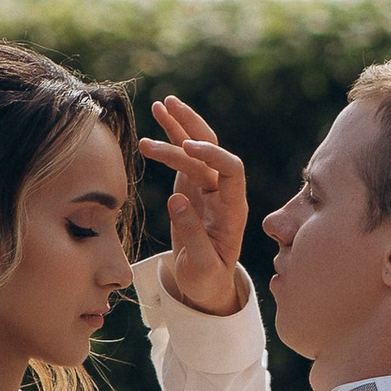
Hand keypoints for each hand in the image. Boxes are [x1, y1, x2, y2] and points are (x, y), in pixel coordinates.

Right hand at [136, 95, 248, 316]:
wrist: (206, 284)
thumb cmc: (207, 280)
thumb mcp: (202, 267)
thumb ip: (192, 235)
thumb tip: (176, 199)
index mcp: (233, 211)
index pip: (232, 170)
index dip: (213, 155)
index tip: (187, 147)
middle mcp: (223, 193)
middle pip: (213, 149)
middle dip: (192, 126)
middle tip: (170, 107)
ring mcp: (208, 188)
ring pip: (196, 149)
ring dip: (178, 127)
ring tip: (158, 106)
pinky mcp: (192, 188)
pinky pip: (183, 158)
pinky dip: (170, 139)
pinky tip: (156, 123)